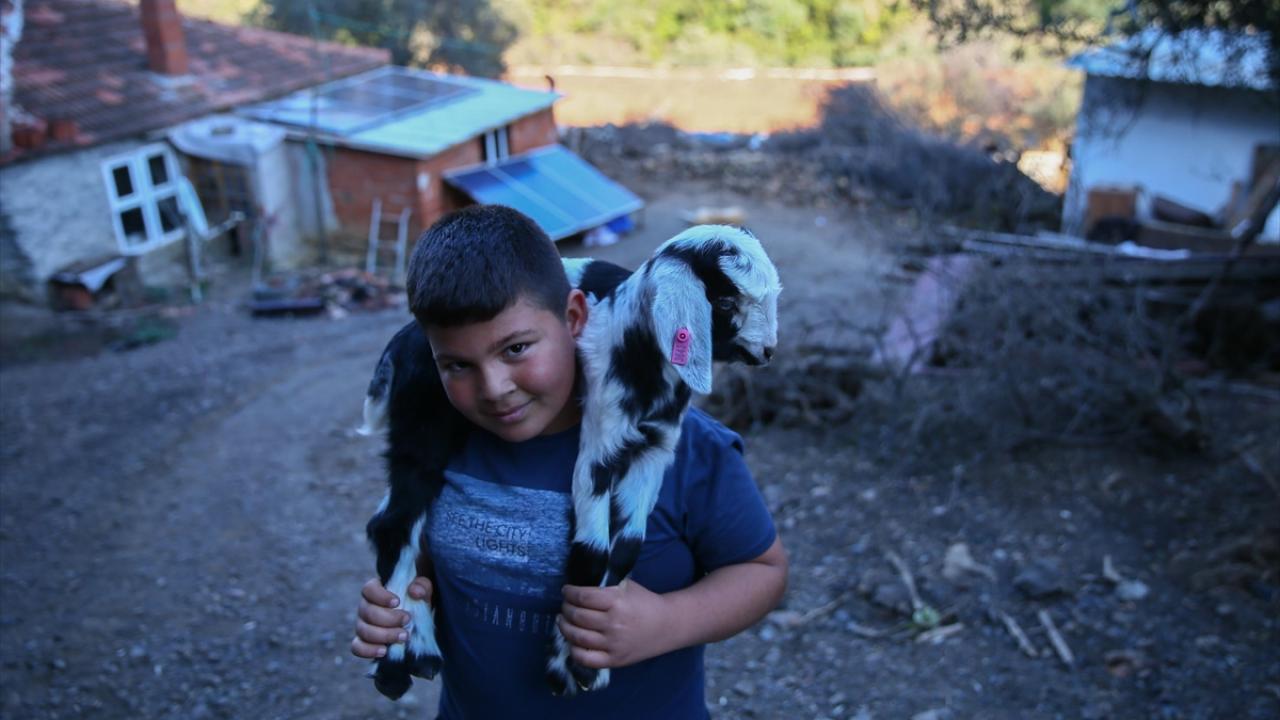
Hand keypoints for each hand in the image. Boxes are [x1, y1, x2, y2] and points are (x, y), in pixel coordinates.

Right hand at [350, 576, 432, 659]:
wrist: (415, 622)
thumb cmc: (415, 601)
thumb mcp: (422, 590)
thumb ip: (422, 586)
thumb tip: (415, 592)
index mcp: (375, 590)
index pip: (369, 589)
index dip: (380, 596)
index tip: (397, 602)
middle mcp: (365, 607)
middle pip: (367, 612)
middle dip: (388, 618)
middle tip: (407, 620)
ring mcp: (362, 625)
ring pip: (363, 630)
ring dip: (384, 635)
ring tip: (404, 637)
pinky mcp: (362, 642)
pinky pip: (358, 647)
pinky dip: (369, 650)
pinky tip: (384, 651)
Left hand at [557, 579, 671, 668]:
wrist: (666, 626)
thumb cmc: (643, 602)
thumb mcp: (626, 587)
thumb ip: (604, 585)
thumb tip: (577, 585)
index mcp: (617, 601)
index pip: (583, 597)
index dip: (570, 593)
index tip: (566, 590)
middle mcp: (613, 623)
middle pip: (577, 616)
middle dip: (565, 608)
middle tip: (565, 605)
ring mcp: (613, 644)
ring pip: (577, 637)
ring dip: (564, 627)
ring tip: (563, 620)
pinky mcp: (614, 660)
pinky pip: (585, 659)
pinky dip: (573, 650)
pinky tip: (572, 641)